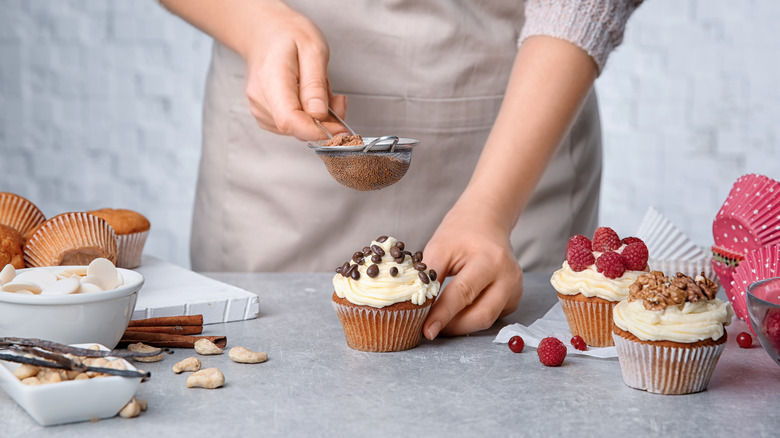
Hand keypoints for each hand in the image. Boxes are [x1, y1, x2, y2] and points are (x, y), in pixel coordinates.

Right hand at [242, 3, 346, 139]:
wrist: (266, 32)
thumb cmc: (289, 35)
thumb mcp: (314, 50)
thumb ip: (315, 84)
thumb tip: (319, 115)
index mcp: (271, 79)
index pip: (289, 120)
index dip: (316, 131)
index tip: (339, 129)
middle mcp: (261, 98)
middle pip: (296, 127)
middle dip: (324, 121)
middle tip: (337, 98)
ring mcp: (260, 108)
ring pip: (297, 129)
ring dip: (317, 117)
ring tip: (318, 89)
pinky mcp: (265, 115)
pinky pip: (293, 126)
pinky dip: (308, 117)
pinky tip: (308, 97)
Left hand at [422, 202, 523, 338]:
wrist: (487, 220)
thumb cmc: (461, 232)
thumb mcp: (439, 248)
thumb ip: (430, 279)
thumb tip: (416, 308)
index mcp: (489, 260)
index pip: (463, 294)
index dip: (443, 315)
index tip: (426, 331)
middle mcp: (508, 276)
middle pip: (481, 315)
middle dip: (453, 326)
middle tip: (430, 327)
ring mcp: (515, 288)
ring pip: (487, 320)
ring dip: (462, 325)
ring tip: (441, 320)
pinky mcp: (515, 297)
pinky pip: (493, 316)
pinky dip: (473, 318)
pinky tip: (460, 310)